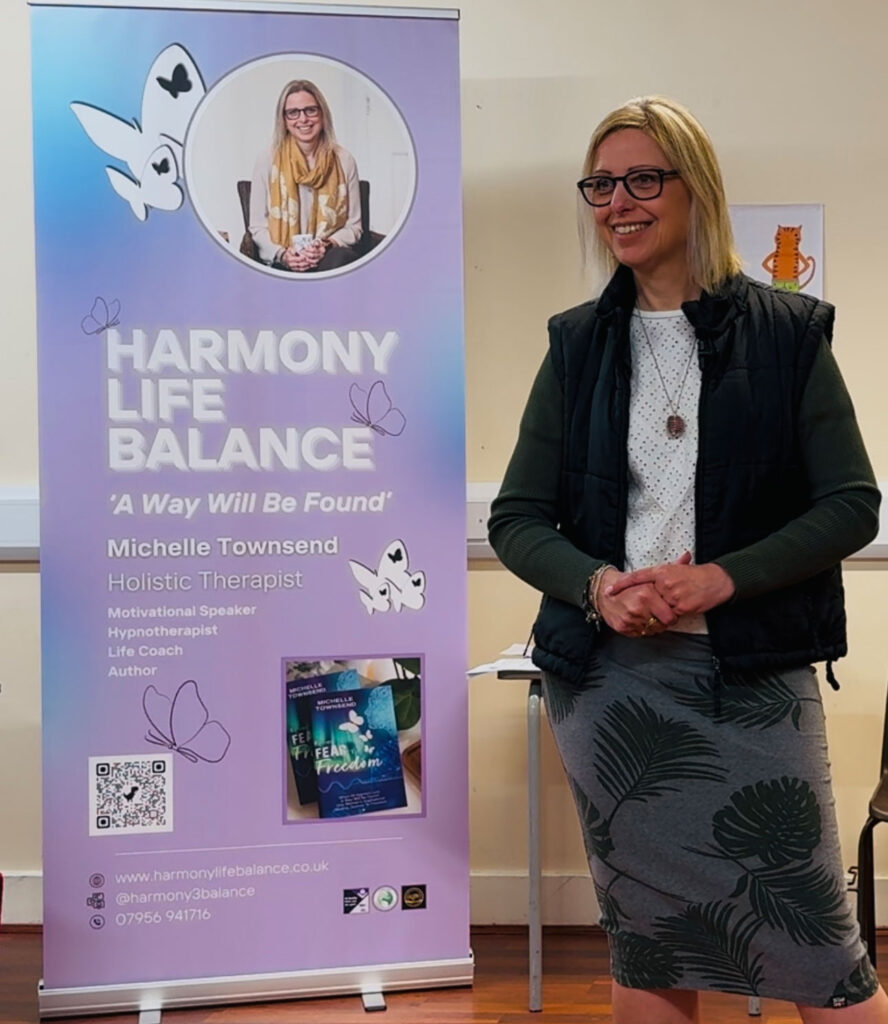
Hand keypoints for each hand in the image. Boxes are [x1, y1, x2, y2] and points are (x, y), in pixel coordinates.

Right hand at [280, 246, 314, 271]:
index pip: (297, 259)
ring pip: (301, 268)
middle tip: (311, 260)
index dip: (302, 258)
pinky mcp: (295, 270)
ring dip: (307, 266)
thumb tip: (296, 251)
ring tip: (312, 264)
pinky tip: (310, 266)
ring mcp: (293, 268)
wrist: (284, 259)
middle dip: (306, 263)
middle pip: (300, 264)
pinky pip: (301, 270)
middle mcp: (291, 265)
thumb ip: (293, 250)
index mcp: (290, 259)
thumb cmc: (288, 254)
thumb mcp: (289, 250)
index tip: (306, 256)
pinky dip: (306, 268)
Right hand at [596, 567, 678, 636]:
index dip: (672, 615)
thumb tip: (687, 555)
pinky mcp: (623, 627)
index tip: (669, 611)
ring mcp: (629, 618)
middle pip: (661, 626)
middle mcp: (638, 607)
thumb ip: (672, 567)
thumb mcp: (650, 576)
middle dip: (662, 621)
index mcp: (646, 594)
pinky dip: (641, 628)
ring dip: (651, 626)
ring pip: (651, 631)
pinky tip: (638, 619)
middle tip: (658, 614)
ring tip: (647, 615)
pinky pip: (640, 634)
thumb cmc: (629, 584)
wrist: (602, 591)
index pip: (670, 617)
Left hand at [604, 554, 734, 616]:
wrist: (716, 581)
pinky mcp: (681, 607)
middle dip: (646, 603)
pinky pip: (671, 616)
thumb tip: (643, 580)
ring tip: (674, 604)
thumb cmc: (695, 575)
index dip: (621, 585)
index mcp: (662, 571)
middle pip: (646, 597)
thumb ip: (660, 576)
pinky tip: (681, 610)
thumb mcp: (676, 570)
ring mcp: (672, 595)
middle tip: (646, 606)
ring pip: (658, 609)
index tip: (608, 591)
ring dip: (662, 611)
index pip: (636, 577)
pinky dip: (674, 616)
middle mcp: (664, 582)